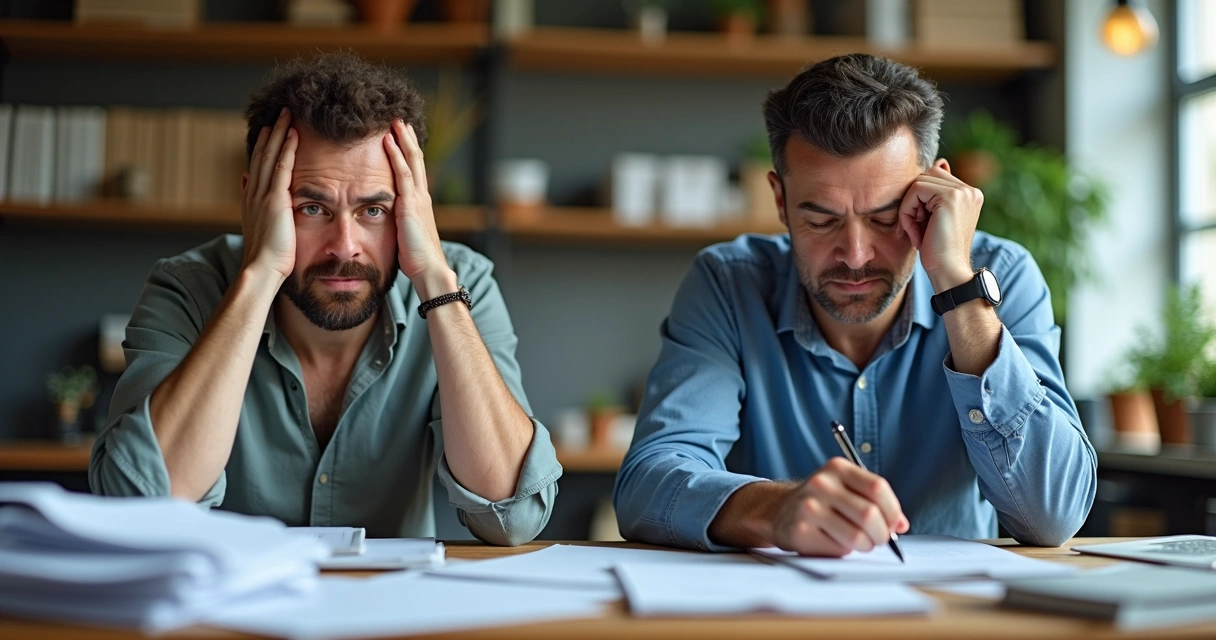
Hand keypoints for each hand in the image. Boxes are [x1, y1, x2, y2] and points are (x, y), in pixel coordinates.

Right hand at [241, 108, 296, 280]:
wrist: (261, 269)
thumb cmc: (267, 257)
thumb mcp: (259, 224)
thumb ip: (254, 202)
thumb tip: (247, 181)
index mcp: (251, 198)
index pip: (257, 165)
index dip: (263, 145)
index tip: (270, 129)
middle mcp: (254, 192)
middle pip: (262, 154)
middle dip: (271, 131)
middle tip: (279, 112)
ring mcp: (263, 195)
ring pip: (270, 155)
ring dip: (279, 132)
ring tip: (286, 113)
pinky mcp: (275, 200)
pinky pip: (282, 167)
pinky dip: (287, 148)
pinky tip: (293, 133)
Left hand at [383, 119, 452, 295]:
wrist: (429, 269)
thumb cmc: (417, 259)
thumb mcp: (406, 235)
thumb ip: (400, 223)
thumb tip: (389, 220)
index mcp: (421, 203)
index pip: (415, 170)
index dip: (408, 151)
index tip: (401, 135)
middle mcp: (422, 196)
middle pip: (416, 158)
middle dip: (407, 137)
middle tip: (399, 118)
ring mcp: (418, 198)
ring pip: (411, 160)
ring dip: (402, 138)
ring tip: (394, 120)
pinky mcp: (411, 204)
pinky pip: (403, 173)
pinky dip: (396, 155)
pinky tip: (388, 140)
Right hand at [772, 457, 908, 556]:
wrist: (780, 511)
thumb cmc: (823, 503)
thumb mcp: (847, 490)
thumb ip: (876, 502)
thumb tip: (901, 524)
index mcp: (837, 468)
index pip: (877, 487)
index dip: (893, 510)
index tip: (895, 524)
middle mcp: (821, 483)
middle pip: (869, 514)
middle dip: (882, 534)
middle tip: (879, 539)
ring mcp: (808, 506)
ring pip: (856, 536)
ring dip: (865, 546)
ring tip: (860, 542)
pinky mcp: (801, 530)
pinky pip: (838, 549)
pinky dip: (844, 551)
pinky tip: (835, 542)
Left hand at [897, 160, 984, 291]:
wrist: (948, 272)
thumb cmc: (938, 250)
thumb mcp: (933, 218)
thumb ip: (935, 192)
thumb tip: (939, 161)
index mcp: (969, 194)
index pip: (934, 177)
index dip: (919, 200)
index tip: (921, 225)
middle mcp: (970, 190)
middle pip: (926, 176)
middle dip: (914, 201)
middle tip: (916, 227)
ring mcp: (963, 192)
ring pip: (919, 183)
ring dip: (909, 208)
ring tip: (916, 231)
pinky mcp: (951, 197)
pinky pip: (915, 191)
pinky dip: (907, 212)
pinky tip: (915, 232)